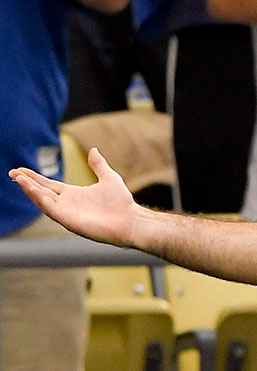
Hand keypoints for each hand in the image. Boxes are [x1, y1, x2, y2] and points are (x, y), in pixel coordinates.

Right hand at [9, 148, 141, 247]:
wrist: (131, 220)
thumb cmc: (122, 203)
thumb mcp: (109, 178)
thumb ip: (98, 165)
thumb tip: (94, 149)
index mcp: (73, 195)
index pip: (48, 185)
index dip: (34, 178)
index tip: (20, 169)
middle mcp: (67, 204)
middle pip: (41, 192)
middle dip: (26, 182)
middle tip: (12, 172)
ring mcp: (67, 213)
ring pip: (42, 200)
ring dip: (29, 189)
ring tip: (18, 177)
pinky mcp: (68, 221)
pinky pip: (50, 209)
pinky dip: (39, 198)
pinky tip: (30, 188)